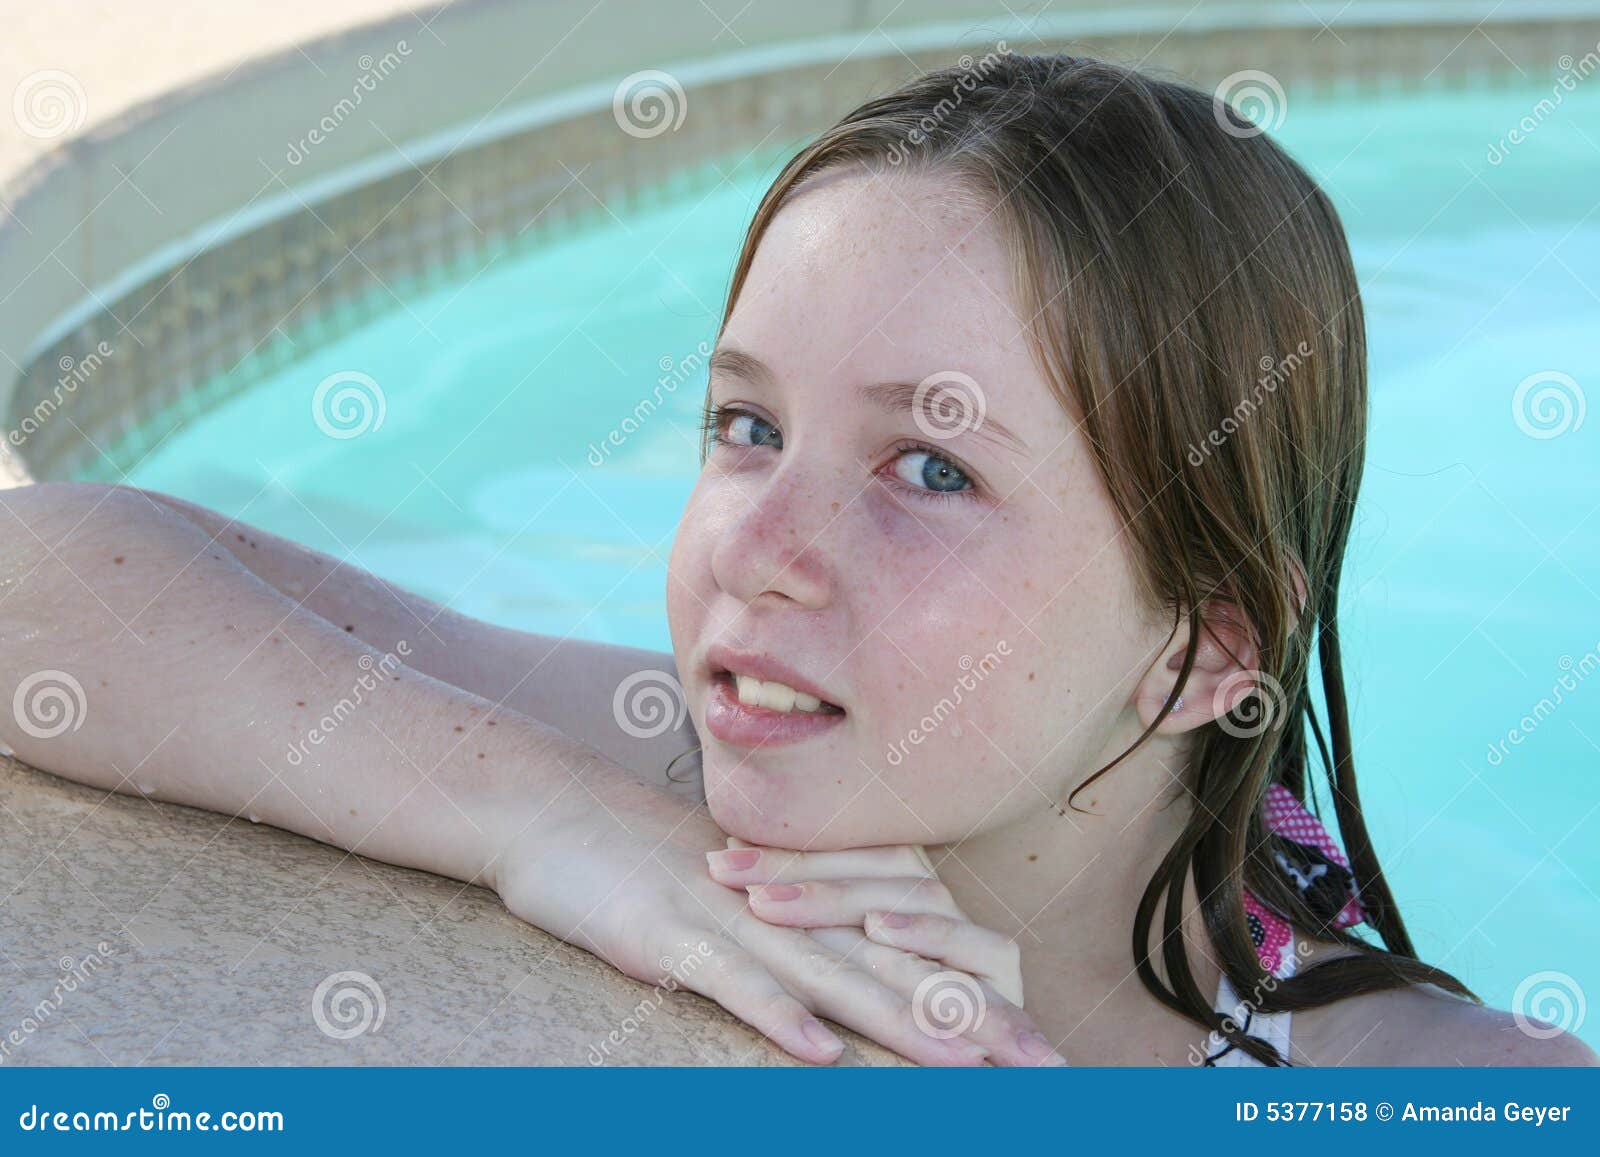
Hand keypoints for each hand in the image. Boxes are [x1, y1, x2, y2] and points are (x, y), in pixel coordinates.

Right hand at [494, 800, 1013, 1065]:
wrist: (556, 807)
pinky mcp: (670, 937)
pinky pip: (732, 981)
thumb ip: (788, 940)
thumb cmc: (643, 862)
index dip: (974, 995)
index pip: (908, 950)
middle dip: (972, 1020)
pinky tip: (821, 1054)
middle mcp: (786, 908)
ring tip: (970, 1068)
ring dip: (902, 1023)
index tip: (1039, 1044)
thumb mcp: (729, 901)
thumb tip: (836, 999)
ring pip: (832, 976)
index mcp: (807, 899)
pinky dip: (776, 1016)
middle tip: (1047, 1064)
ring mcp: (731, 919)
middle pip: (893, 967)